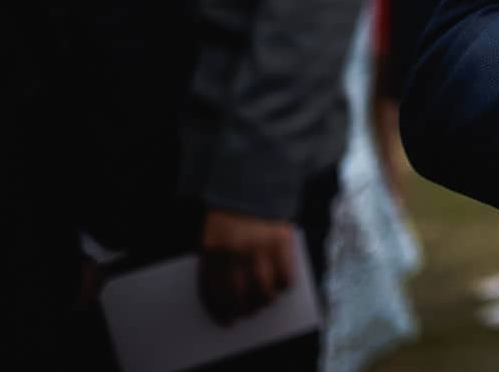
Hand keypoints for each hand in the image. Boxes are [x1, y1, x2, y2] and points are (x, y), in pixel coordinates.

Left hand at [198, 209, 297, 323]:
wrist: (256, 177)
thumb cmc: (232, 211)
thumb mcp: (214, 232)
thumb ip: (216, 260)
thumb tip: (226, 296)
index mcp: (212, 249)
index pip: (213, 292)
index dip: (220, 311)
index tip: (227, 320)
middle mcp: (235, 251)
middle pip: (238, 296)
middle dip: (244, 310)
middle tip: (248, 312)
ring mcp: (260, 247)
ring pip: (264, 291)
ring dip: (265, 301)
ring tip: (266, 300)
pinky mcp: (283, 242)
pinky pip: (286, 276)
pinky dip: (284, 285)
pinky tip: (282, 283)